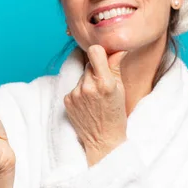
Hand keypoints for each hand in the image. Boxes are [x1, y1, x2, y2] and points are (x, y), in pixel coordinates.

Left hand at [64, 45, 127, 165]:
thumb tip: (116, 48)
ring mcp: (75, 94)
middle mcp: (88, 87)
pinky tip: (87, 104)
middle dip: (96, 70)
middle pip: (89, 64)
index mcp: (105, 83)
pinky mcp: (67, 100)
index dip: (99, 52)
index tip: (103, 57)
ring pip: (81, 76)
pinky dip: (80, 92)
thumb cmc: (116, 114)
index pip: (95, 51)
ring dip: (88, 81)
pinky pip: (74, 87)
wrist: (102, 139)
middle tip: (103, 84)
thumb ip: (115, 66)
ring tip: (95, 97)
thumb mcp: (120, 89)